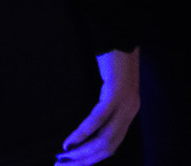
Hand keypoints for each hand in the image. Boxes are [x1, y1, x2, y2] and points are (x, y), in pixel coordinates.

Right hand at [58, 48, 137, 164]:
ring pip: (105, 139)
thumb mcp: (108, 85)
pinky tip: (69, 141)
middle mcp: (129, 113)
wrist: (121, 37)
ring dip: (82, 152)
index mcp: (128, 113)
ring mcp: (125, 105)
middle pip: (107, 148)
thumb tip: (87, 120)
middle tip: (61, 165)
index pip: (111, 146)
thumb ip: (104, 103)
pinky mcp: (116, 94)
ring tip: (62, 157)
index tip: (70, 163)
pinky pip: (98, 119)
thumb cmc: (111, 58)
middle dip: (83, 161)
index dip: (90, 158)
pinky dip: (83, 132)